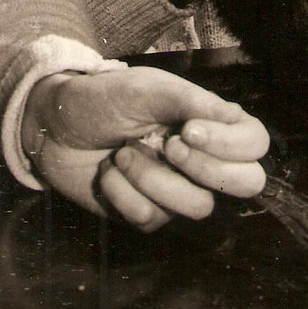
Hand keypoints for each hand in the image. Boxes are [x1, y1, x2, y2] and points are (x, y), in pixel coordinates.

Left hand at [22, 66, 268, 231]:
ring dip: (153, 179)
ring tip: (123, 155)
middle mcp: (201, 158)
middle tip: (169, 147)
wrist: (52, 127)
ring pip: (197, 206)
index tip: (189, 131)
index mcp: (209, 122)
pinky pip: (153, 220)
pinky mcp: (147, 213)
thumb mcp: (147, 88)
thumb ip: (192, 101)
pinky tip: (108, 173)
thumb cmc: (103, 98)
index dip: (231, 145)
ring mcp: (176, 189)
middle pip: (246, 183)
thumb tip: (232, 119)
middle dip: (206, 170)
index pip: (255, 142)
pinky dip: (124, 194)